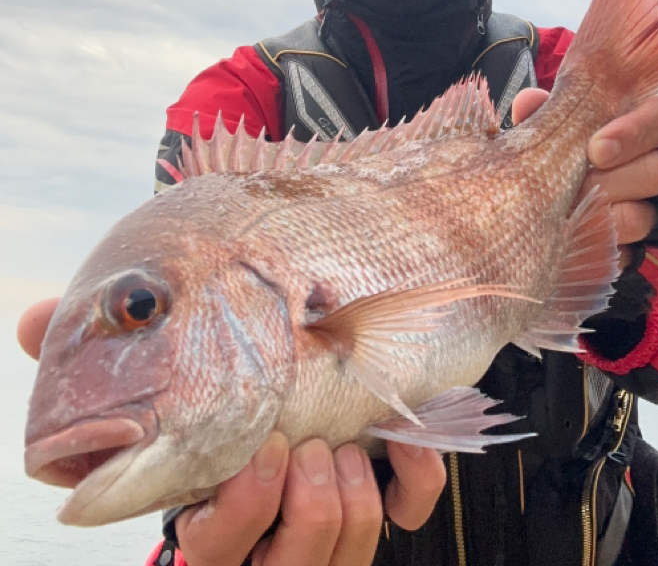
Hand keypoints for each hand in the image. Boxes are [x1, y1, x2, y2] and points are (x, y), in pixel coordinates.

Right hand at [17, 297, 445, 565]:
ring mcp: (327, 521)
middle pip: (293, 564)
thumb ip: (101, 351)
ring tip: (343, 440)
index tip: (262, 450)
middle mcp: (269, 529)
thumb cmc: (215, 365)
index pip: (215, 550)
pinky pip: (408, 512)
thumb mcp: (162, 365)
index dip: (239, 512)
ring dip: (353, 493)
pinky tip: (406, 437)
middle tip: (307, 441)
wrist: (307, 346)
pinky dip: (416, 476)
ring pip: (349, 548)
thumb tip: (30, 321)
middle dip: (306, 504)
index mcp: (213, 508)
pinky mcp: (381, 501)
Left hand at [512, 89, 657, 266]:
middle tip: (574, 186)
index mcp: (652, 124)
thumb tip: (529, 102)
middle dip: (610, 180)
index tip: (597, 150)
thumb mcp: (560, 125)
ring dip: (601, 216)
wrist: (566, 209)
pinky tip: (572, 242)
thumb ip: (548, 111)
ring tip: (565, 213)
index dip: (637, 131)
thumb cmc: (568, 150)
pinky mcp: (651, 250)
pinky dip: (599, 248)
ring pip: (646, 215)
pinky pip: (634, 254)